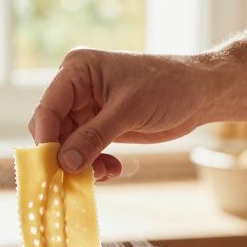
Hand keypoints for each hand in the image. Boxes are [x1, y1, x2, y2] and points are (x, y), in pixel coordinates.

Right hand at [28, 49, 210, 180]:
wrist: (199, 93)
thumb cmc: (168, 87)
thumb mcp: (129, 111)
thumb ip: (94, 137)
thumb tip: (64, 164)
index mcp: (76, 70)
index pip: (48, 108)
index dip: (46, 139)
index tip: (53, 168)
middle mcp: (76, 87)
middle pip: (53, 129)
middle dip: (66, 155)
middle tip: (82, 176)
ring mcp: (87, 107)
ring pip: (67, 144)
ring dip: (83, 163)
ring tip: (106, 173)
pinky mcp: (99, 125)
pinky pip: (84, 150)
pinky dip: (94, 163)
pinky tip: (113, 169)